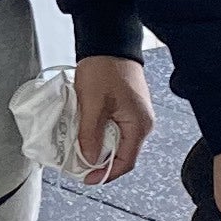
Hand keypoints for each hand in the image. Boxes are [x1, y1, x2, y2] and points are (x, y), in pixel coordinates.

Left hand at [72, 54, 155, 184]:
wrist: (109, 42)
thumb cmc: (105, 68)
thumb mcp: (92, 104)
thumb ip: (90, 135)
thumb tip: (89, 159)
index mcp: (139, 125)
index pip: (126, 162)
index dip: (106, 174)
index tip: (87, 178)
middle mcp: (142, 123)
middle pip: (122, 154)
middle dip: (99, 161)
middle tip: (78, 163)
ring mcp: (136, 115)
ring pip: (116, 141)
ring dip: (98, 146)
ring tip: (79, 148)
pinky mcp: (127, 108)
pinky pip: (114, 129)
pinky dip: (100, 134)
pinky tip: (86, 131)